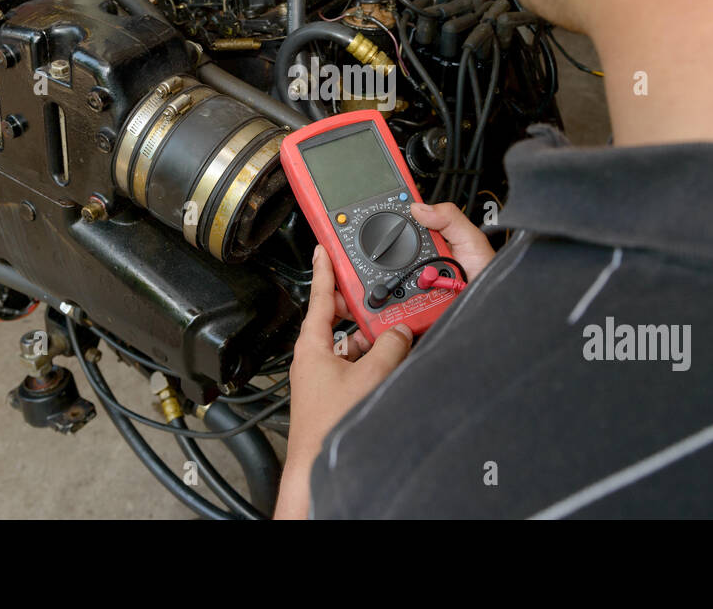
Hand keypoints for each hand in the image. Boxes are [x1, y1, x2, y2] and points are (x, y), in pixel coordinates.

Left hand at [272, 205, 493, 517]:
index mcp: (312, 345)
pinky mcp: (339, 392)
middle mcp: (317, 358)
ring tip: (396, 336)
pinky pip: (360, 365)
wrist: (319, 465)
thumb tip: (400, 332)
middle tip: (381, 294)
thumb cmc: (328, 427)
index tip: (324, 246)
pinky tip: (393, 364)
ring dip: (375, 340)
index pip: (320, 295)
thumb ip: (389, 347)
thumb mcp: (369, 376)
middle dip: (365, 309)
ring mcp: (327, 376)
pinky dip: (376, 360)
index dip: (325, 268)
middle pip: (344, 319)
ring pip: (356, 344)